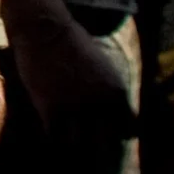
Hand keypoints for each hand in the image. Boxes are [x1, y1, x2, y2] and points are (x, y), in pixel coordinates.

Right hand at [12, 11, 136, 154]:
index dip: (118, 133)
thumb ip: (108, 90)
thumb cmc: (72, 42)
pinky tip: (49, 130)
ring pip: (79, 143)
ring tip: (67, 138)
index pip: (129, 129)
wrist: (44, 29)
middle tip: (89, 144)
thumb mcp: (102, 66)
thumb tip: (107, 111)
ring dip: (73, 141)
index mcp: (117, 92)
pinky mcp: (50, 108)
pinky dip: (53, 136)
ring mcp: (75, 108)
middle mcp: (100, 104)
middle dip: (98, 143)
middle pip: (106, 141)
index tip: (109, 134)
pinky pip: (55, 136)